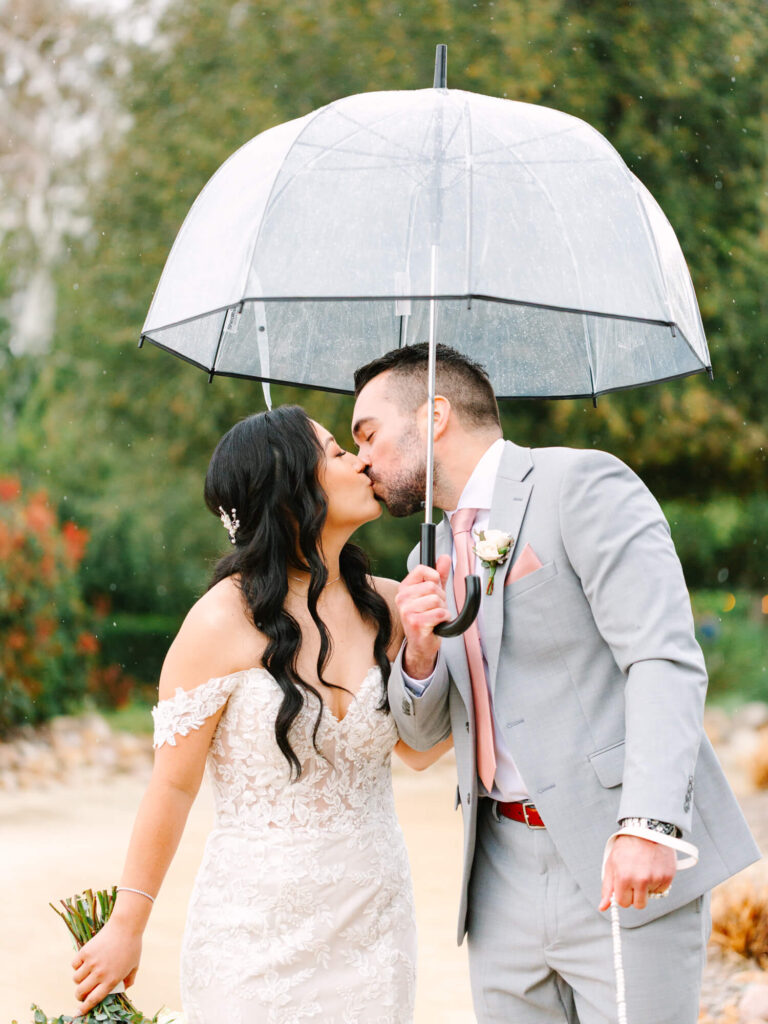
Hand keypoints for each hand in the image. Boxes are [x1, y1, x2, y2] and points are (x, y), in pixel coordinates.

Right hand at [71, 917, 141, 1015]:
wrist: (126, 926)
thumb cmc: (132, 946)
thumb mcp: (134, 966)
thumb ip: (128, 981)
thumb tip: (120, 990)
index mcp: (111, 979)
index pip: (93, 1000)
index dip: (84, 1008)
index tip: (79, 1012)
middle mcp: (100, 973)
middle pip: (80, 992)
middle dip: (80, 995)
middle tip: (82, 993)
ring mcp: (91, 962)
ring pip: (76, 979)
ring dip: (79, 980)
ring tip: (85, 975)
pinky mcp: (85, 951)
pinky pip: (74, 964)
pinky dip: (77, 965)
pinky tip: (84, 962)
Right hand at [396, 556, 451, 677]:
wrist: (421, 644)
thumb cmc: (426, 617)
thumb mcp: (432, 593)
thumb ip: (439, 575)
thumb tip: (444, 557)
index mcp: (404, 588)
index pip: (422, 570)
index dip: (434, 578)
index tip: (434, 589)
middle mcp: (402, 598)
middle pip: (432, 586)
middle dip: (441, 598)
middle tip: (434, 608)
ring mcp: (407, 611)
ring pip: (437, 600)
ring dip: (442, 609)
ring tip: (435, 617)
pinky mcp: (416, 623)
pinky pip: (440, 613)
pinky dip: (444, 619)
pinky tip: (436, 624)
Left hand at [599, 835, 676, 910]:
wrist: (647, 830)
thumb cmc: (627, 846)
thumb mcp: (612, 864)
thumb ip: (607, 887)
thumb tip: (603, 907)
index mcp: (624, 878)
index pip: (623, 903)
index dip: (623, 896)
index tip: (624, 888)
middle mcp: (640, 880)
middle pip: (639, 905)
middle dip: (636, 896)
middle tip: (635, 881)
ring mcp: (655, 879)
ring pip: (650, 897)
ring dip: (647, 888)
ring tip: (644, 870)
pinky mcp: (668, 877)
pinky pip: (662, 890)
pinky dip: (657, 883)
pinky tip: (653, 869)